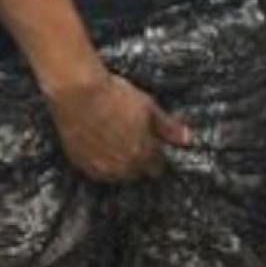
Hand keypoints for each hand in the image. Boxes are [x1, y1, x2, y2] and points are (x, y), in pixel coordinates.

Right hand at [46, 65, 190, 183]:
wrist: (77, 92)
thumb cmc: (114, 96)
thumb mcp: (148, 107)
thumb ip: (168, 127)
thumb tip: (188, 139)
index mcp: (143, 154)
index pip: (156, 168)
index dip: (155, 155)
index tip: (152, 145)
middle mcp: (122, 167)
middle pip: (136, 173)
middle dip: (137, 160)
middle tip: (131, 139)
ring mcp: (100, 168)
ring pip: (115, 175)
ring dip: (118, 164)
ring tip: (114, 142)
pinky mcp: (80, 163)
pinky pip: (95, 170)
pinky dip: (99, 161)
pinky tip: (98, 145)